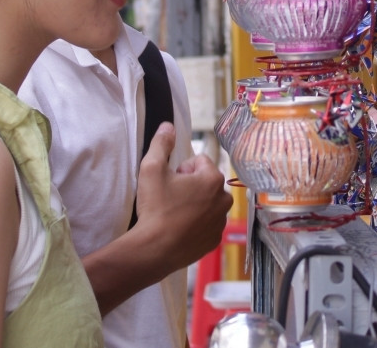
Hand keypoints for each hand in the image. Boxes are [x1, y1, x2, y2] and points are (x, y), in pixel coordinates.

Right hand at [133, 122, 233, 273]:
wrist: (154, 249)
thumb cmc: (155, 208)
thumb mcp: (152, 169)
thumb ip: (161, 144)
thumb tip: (168, 126)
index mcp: (213, 179)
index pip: (199, 161)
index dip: (181, 169)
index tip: (170, 181)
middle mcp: (224, 199)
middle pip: (206, 182)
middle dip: (190, 186)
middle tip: (170, 197)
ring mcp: (221, 221)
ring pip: (208, 203)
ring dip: (194, 204)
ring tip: (174, 214)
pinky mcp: (214, 240)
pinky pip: (207, 224)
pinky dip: (196, 224)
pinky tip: (179, 229)